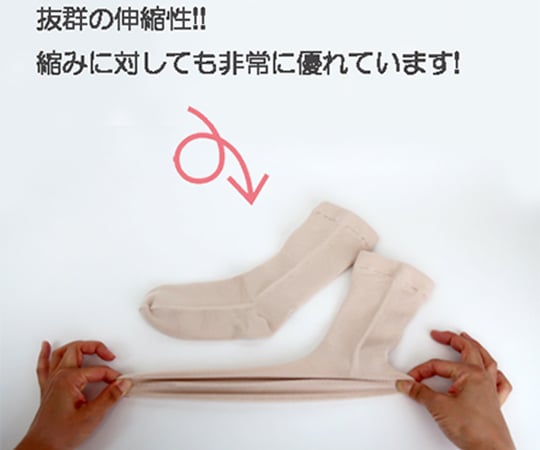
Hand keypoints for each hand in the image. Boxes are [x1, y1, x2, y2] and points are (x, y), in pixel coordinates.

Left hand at [16, 340, 131, 449]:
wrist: (42, 447)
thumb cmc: (61, 434)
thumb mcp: (91, 415)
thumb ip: (110, 397)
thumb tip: (123, 383)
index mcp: (69, 379)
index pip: (98, 370)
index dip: (112, 376)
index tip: (120, 383)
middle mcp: (59, 376)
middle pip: (78, 350)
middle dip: (96, 348)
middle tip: (109, 356)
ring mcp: (51, 381)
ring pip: (61, 353)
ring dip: (75, 347)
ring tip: (88, 346)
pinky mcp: (47, 388)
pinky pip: (43, 366)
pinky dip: (44, 354)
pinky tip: (46, 346)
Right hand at [396, 330, 513, 449]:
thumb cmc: (471, 428)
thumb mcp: (438, 406)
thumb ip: (420, 392)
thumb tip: (406, 383)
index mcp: (470, 374)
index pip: (439, 365)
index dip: (422, 371)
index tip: (411, 379)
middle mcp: (483, 377)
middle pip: (468, 350)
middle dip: (452, 340)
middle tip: (439, 335)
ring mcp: (490, 389)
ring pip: (486, 360)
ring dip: (475, 348)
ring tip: (466, 339)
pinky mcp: (494, 402)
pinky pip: (500, 382)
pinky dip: (495, 373)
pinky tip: (491, 371)